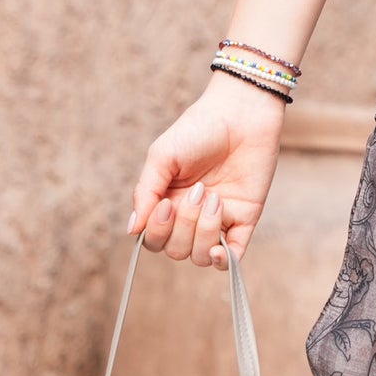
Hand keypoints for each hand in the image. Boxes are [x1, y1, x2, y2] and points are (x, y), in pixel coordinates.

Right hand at [129, 77, 285, 267]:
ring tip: (214, 199)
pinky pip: (233, 258)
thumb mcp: (162, 157)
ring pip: (200, 255)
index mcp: (167, 202)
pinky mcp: (244, 219)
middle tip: (198, 191)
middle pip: (176, 250)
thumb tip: (131, 229)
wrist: (241, 114)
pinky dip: (224, 261)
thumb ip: (145, 193)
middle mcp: (190, 217)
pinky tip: (219, 250)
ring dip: (204, 232)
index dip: (158, 230)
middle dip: (184, 225)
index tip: (167, 203)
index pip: (153, 239)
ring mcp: (217, 220)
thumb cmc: (198, 129)